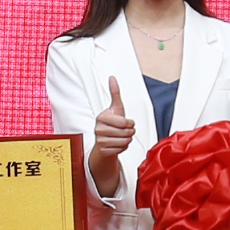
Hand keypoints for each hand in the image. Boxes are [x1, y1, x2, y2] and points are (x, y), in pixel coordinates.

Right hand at [89, 75, 134, 193]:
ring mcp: (100, 140)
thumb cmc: (111, 124)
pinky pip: (122, 149)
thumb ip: (115, 93)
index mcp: (101, 117)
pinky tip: (118, 144)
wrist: (103, 142)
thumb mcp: (115, 108)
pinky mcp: (103, 151)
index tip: (127, 122)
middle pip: (126, 132)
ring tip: (121, 137)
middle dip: (130, 132)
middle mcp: (98, 129)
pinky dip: (123, 147)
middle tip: (126, 131)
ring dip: (127, 140)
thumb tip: (112, 78)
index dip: (130, 123)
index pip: (124, 122)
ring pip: (125, 141)